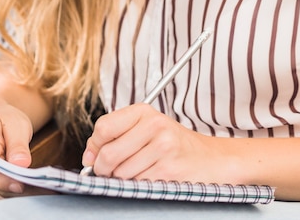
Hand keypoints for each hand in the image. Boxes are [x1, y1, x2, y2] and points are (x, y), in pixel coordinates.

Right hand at [0, 103, 33, 198]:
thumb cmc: (5, 117)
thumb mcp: (15, 124)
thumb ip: (18, 144)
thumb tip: (21, 164)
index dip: (2, 181)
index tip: (21, 184)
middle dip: (14, 188)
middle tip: (38, 186)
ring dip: (17, 191)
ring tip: (38, 186)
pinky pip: (2, 189)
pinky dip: (16, 189)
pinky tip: (32, 185)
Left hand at [81, 103, 226, 182]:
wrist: (210, 159)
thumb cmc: (174, 146)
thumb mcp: (147, 129)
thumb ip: (117, 135)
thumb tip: (89, 156)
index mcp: (144, 112)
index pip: (103, 127)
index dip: (93, 147)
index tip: (94, 157)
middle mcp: (154, 125)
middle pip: (108, 155)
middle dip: (104, 170)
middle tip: (110, 172)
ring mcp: (163, 147)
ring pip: (121, 174)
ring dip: (124, 181)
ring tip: (139, 172)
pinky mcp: (168, 170)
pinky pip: (138, 185)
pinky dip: (139, 187)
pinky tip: (151, 178)